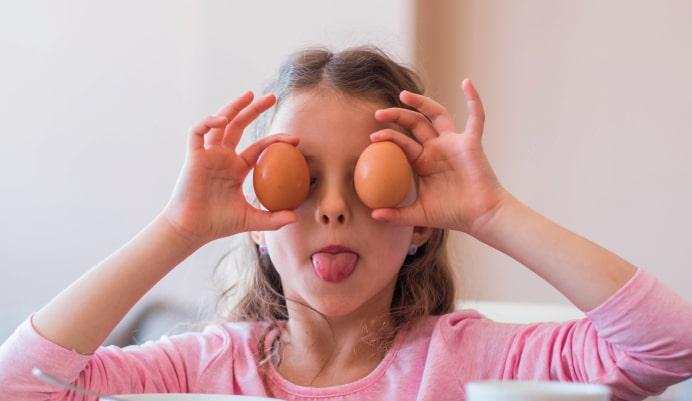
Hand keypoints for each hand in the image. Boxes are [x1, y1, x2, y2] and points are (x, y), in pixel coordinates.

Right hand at [161, 91, 298, 246]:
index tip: (295, 139)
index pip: (259, 147)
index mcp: (236, 169)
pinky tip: (223, 119)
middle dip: (254, 109)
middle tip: (272, 97)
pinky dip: (209, 122)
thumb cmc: (217, 224)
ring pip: (220, 123)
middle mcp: (223, 157)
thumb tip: (296, 218)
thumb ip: (272, 219)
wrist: (192, 229)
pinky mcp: (193, 156)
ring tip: (249, 94)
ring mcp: (208, 155)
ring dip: (233, 107)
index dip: (276, 140)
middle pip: (239, 126)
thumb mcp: (250, 219)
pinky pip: (198, 132)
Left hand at [369, 79, 510, 235]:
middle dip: (396, 115)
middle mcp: (437, 148)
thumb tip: (372, 215)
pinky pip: (476, 118)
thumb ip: (396, 215)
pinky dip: (474, 99)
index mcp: (423, 162)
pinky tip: (466, 82)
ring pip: (437, 114)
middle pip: (415, 123)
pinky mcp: (471, 142)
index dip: (388, 137)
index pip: (402, 142)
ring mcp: (454, 143)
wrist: (480, 218)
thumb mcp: (418, 215)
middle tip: (378, 114)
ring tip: (403, 95)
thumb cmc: (452, 214)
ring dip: (421, 102)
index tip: (372, 138)